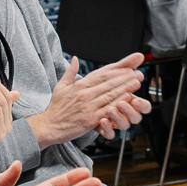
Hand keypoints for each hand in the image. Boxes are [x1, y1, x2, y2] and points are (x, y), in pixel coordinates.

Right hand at [29, 55, 149, 147]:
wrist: (48, 126)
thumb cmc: (55, 108)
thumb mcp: (60, 86)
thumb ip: (70, 72)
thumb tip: (74, 58)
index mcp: (79, 85)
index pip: (101, 74)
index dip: (116, 70)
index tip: (128, 67)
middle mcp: (84, 94)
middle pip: (108, 83)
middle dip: (125, 77)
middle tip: (138, 73)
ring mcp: (88, 106)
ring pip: (110, 95)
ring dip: (125, 88)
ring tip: (136, 83)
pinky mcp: (90, 119)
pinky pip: (107, 109)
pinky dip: (117, 103)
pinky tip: (127, 99)